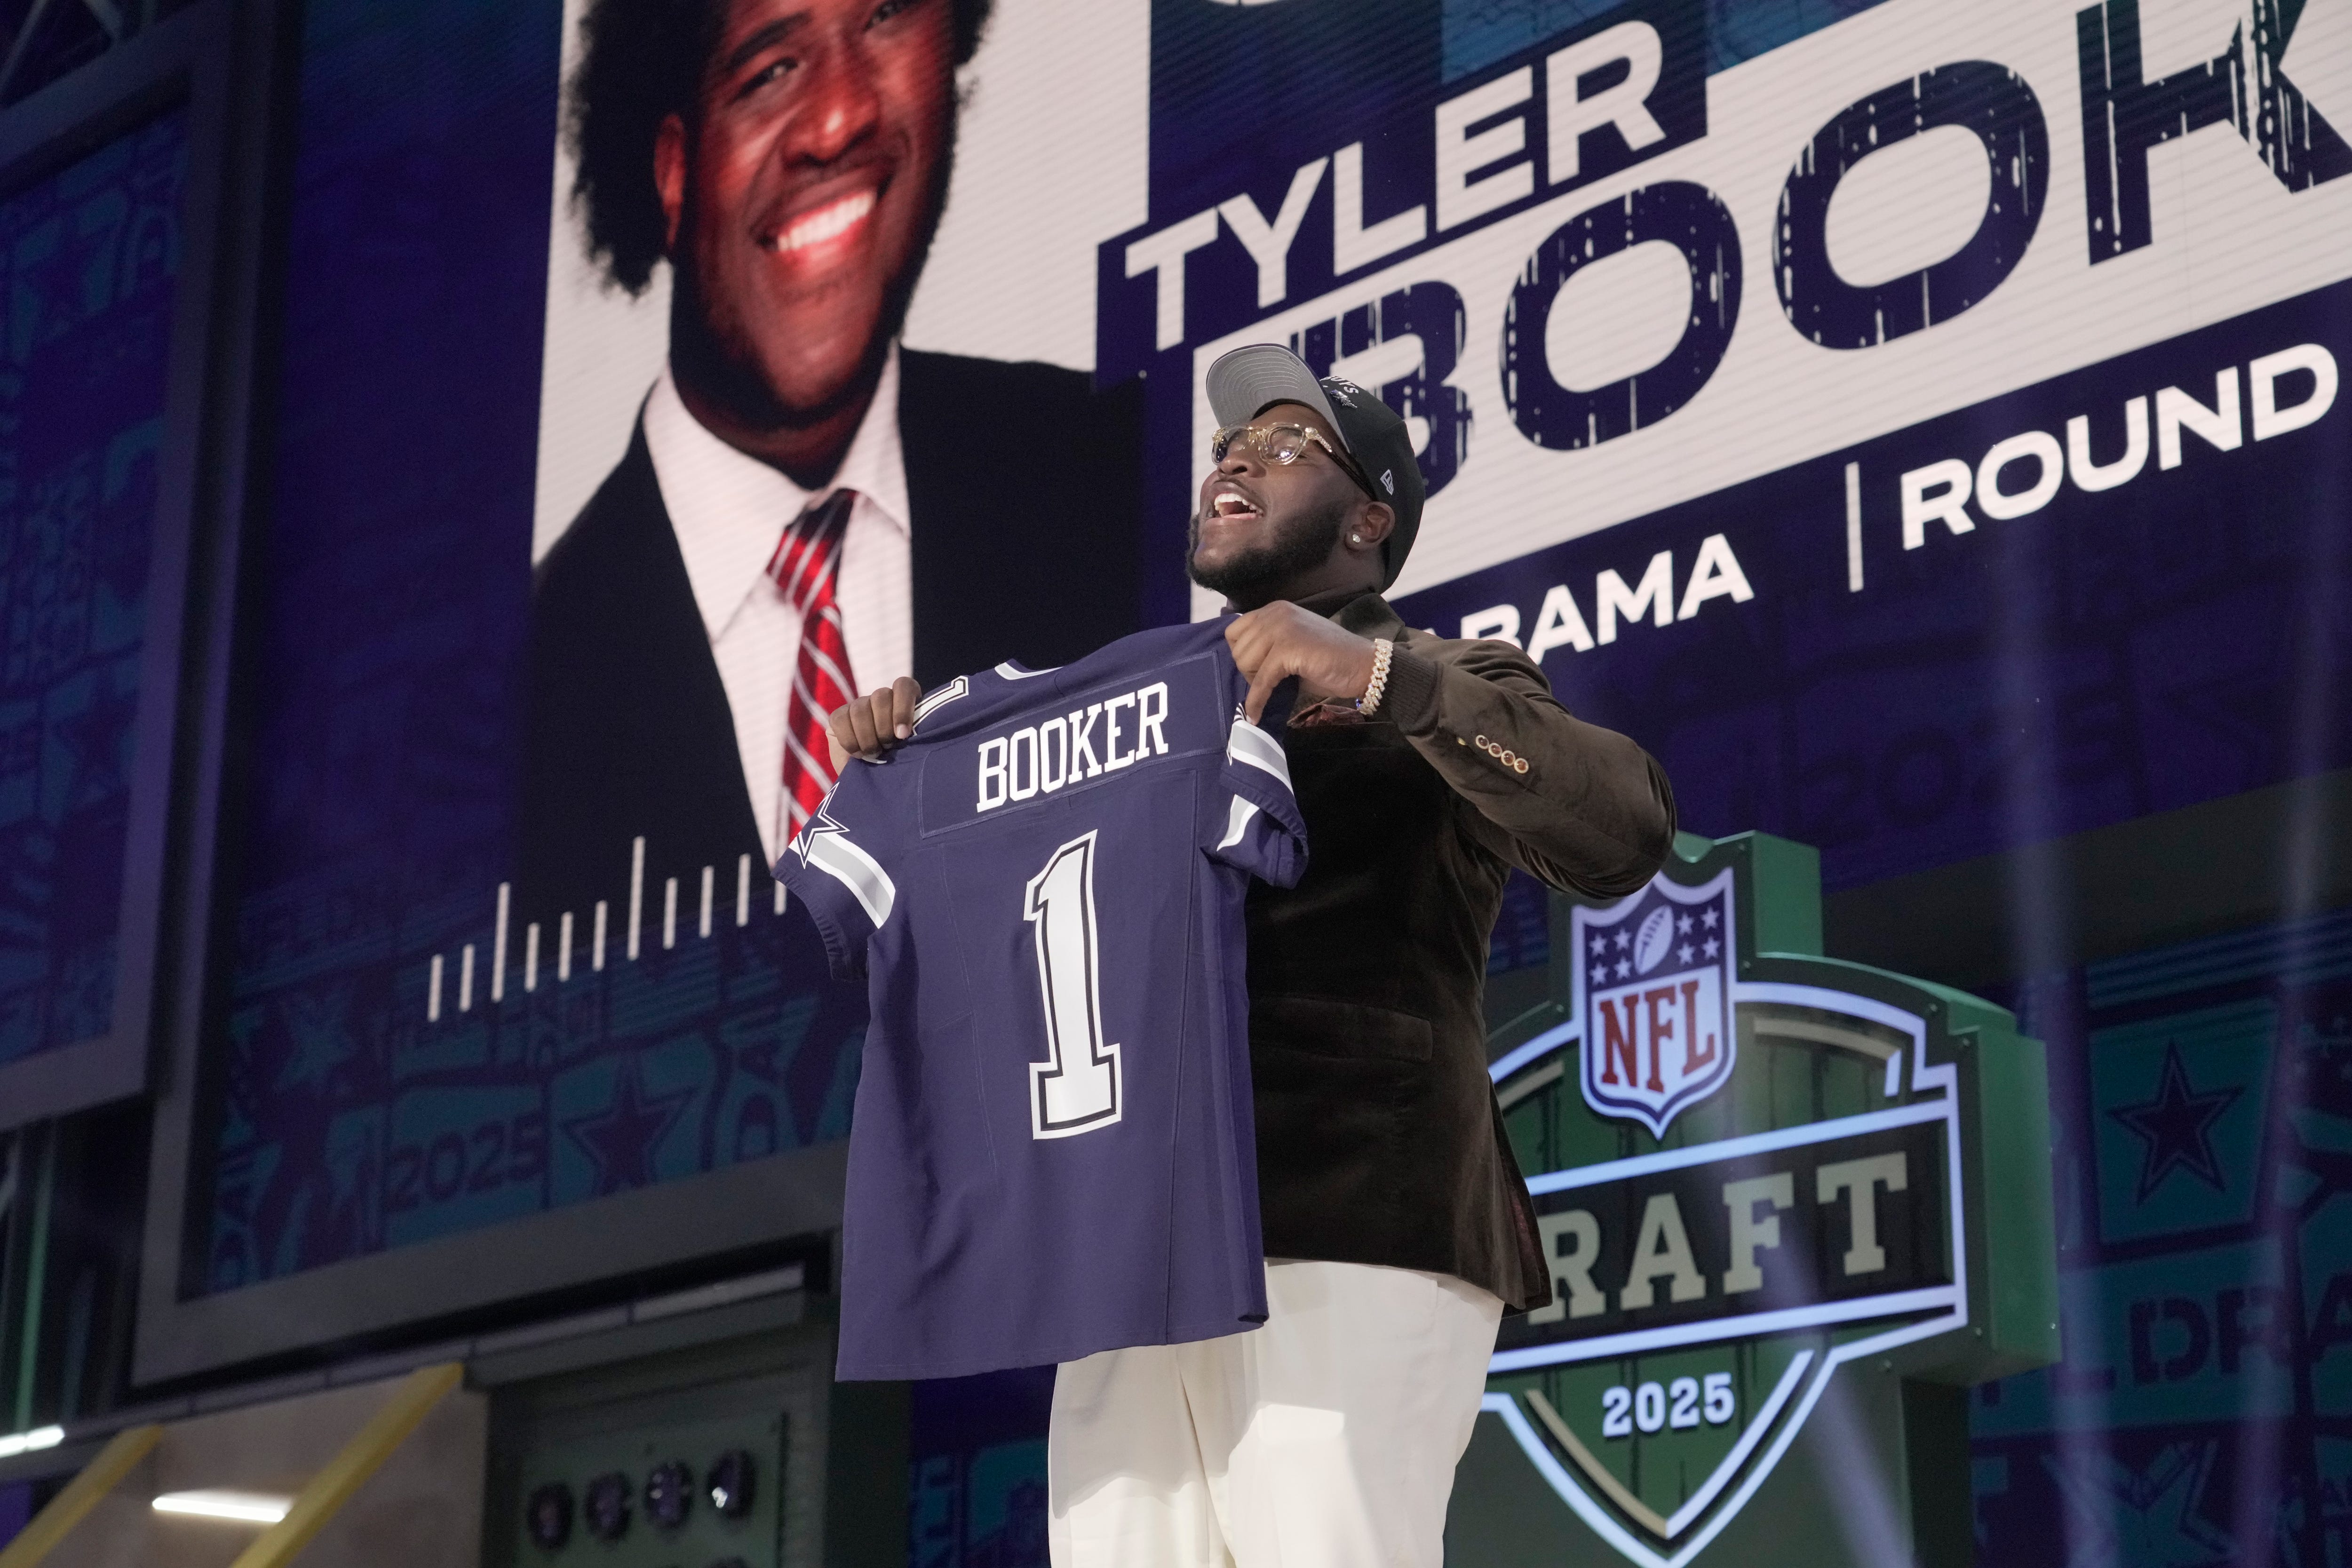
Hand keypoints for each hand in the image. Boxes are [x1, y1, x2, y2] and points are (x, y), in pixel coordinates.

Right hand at [827, 676, 922, 769]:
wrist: (869, 780)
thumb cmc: (895, 765)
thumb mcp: (909, 751)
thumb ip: (913, 737)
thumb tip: (907, 734)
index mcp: (903, 701)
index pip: (904, 686)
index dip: (903, 708)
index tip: (903, 735)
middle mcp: (881, 699)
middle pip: (881, 696)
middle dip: (884, 727)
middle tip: (887, 747)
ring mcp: (859, 706)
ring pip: (860, 708)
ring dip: (867, 735)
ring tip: (873, 752)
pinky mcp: (839, 716)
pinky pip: (841, 719)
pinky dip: (849, 740)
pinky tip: (857, 752)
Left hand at [1224, 602, 1377, 722]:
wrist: (1362, 666)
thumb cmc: (1328, 660)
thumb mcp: (1291, 644)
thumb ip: (1267, 645)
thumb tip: (1240, 664)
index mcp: (1275, 609)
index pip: (1234, 631)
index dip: (1241, 655)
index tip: (1256, 670)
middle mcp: (1276, 613)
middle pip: (1237, 648)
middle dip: (1247, 671)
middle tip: (1269, 682)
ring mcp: (1282, 628)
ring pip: (1244, 661)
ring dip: (1253, 682)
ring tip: (1274, 688)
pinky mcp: (1289, 648)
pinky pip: (1261, 680)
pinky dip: (1257, 701)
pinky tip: (1256, 715)